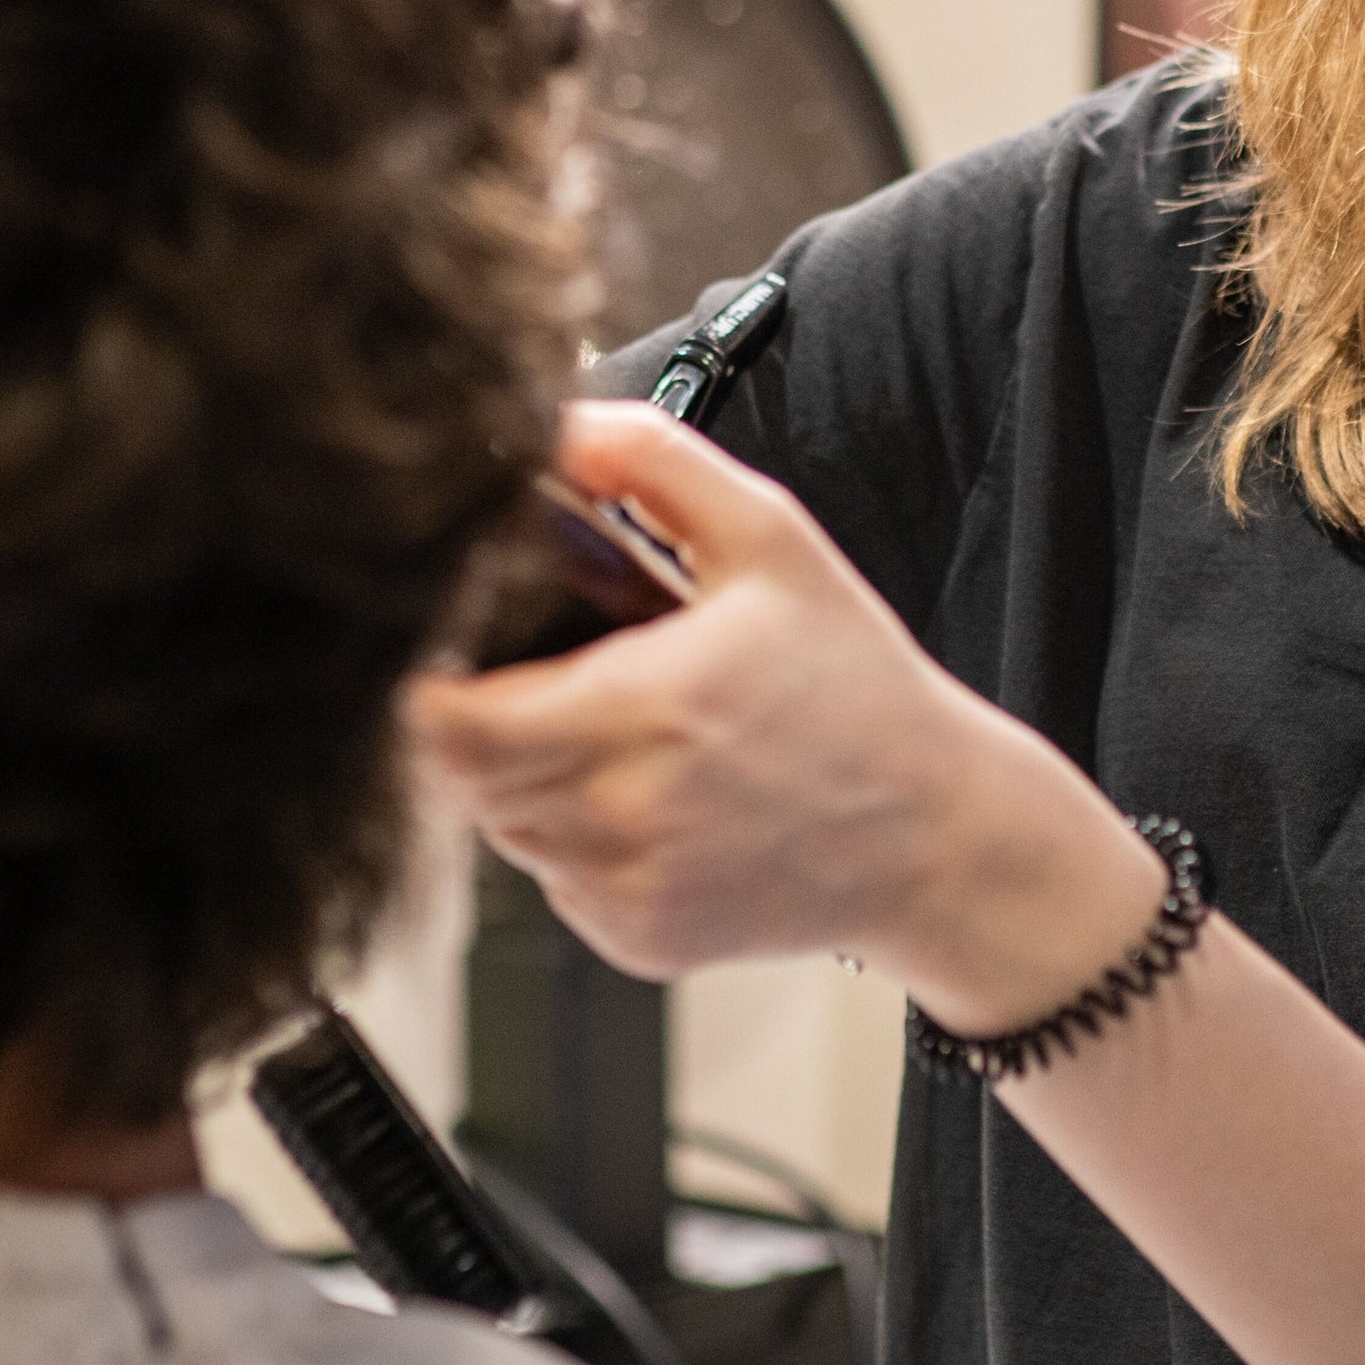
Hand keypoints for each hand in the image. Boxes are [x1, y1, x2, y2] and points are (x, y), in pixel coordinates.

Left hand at [407, 404, 1158, 1023]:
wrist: (935, 834)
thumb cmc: (856, 685)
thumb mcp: (772, 540)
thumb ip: (655, 465)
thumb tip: (557, 424)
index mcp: (653, 703)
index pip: (454, 718)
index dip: (430, 680)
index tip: (447, 642)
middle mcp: (631, 810)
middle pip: (462, 773)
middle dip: (478, 719)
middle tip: (541, 675)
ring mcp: (631, 888)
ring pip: (503, 827)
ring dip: (523, 777)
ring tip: (610, 731)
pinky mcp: (638, 940)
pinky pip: (555, 880)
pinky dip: (573, 837)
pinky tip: (648, 796)